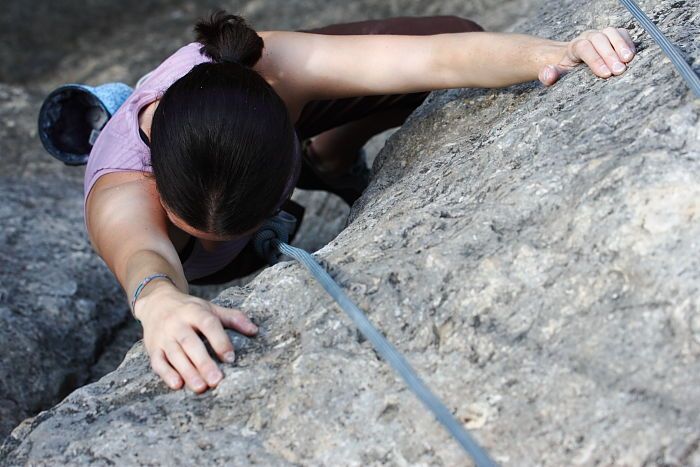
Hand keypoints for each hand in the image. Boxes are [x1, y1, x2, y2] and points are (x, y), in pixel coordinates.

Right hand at [134, 282, 258, 392]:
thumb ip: (233, 318)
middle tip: (217, 381)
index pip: (208, 325)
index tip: (231, 358)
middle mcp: (177, 324)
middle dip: (203, 363)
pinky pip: (157, 362)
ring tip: (201, 387)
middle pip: (190, 343)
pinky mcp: (153, 348)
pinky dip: (166, 374)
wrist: (157, 302)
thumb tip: (255, 331)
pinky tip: (177, 385)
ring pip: (175, 355)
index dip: (220, 341)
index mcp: (195, 312)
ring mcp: (163, 336)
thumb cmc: (190, 309)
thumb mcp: (211, 308)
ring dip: (188, 372)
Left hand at [539, 27, 635, 85]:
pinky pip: (622, 34)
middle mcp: (587, 37)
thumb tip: (548, 75)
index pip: (583, 48)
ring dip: (621, 46)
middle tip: (618, 71)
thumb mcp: (552, 75)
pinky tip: (632, 56)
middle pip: (599, 39)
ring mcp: (601, 35)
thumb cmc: (563, 69)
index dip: (595, 59)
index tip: (605, 74)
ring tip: (628, 61)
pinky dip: (628, 43)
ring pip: (612, 33)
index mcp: (573, 47)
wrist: (569, 59)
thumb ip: (548, 75)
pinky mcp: (612, 37)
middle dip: (609, 55)